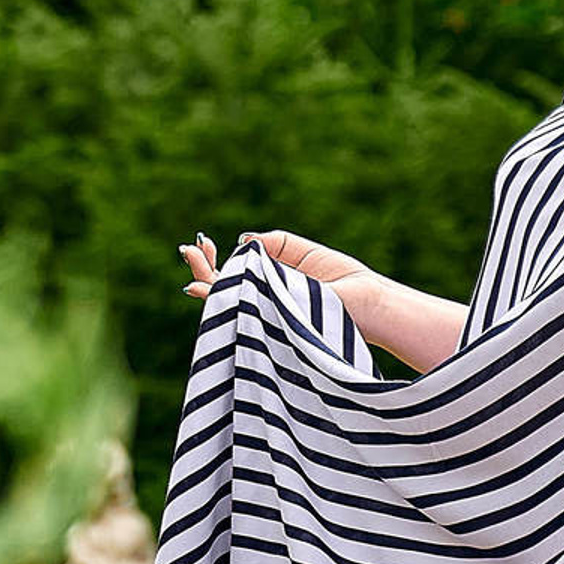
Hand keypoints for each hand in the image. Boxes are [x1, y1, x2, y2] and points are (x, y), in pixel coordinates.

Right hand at [178, 228, 368, 301]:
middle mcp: (267, 305)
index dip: (215, 261)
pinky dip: (226, 295)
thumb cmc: (348, 282)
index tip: (203, 244)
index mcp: (273, 288)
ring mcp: (271, 316)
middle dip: (203, 270)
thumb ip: (274, 244)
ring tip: (193, 260)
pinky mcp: (278, 322)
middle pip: (223, 290)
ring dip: (207, 283)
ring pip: (227, 302)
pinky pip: (245, 308)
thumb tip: (242, 242)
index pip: (233, 277)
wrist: (373, 305)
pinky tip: (215, 280)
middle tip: (189, 250)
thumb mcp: (305, 253)